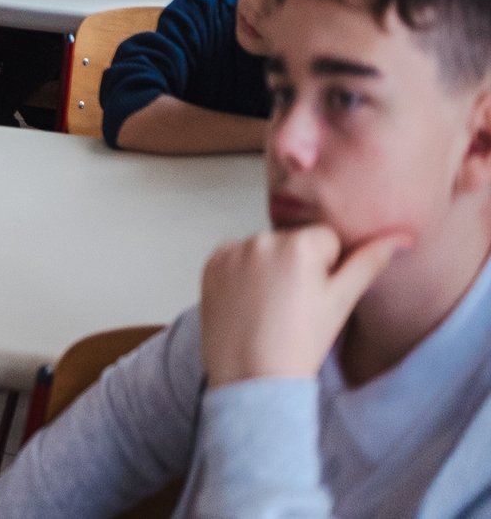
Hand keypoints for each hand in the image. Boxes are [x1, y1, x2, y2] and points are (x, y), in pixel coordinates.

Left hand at [198, 225, 406, 386]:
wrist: (253, 375)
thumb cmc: (302, 342)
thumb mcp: (341, 301)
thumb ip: (370, 262)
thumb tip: (403, 237)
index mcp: (299, 244)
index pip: (327, 238)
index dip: (328, 267)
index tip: (317, 295)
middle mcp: (262, 238)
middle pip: (294, 241)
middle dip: (299, 264)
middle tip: (294, 304)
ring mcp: (232, 251)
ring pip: (265, 248)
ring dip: (270, 267)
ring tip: (272, 306)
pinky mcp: (211, 263)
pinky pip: (236, 257)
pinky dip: (243, 272)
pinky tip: (249, 301)